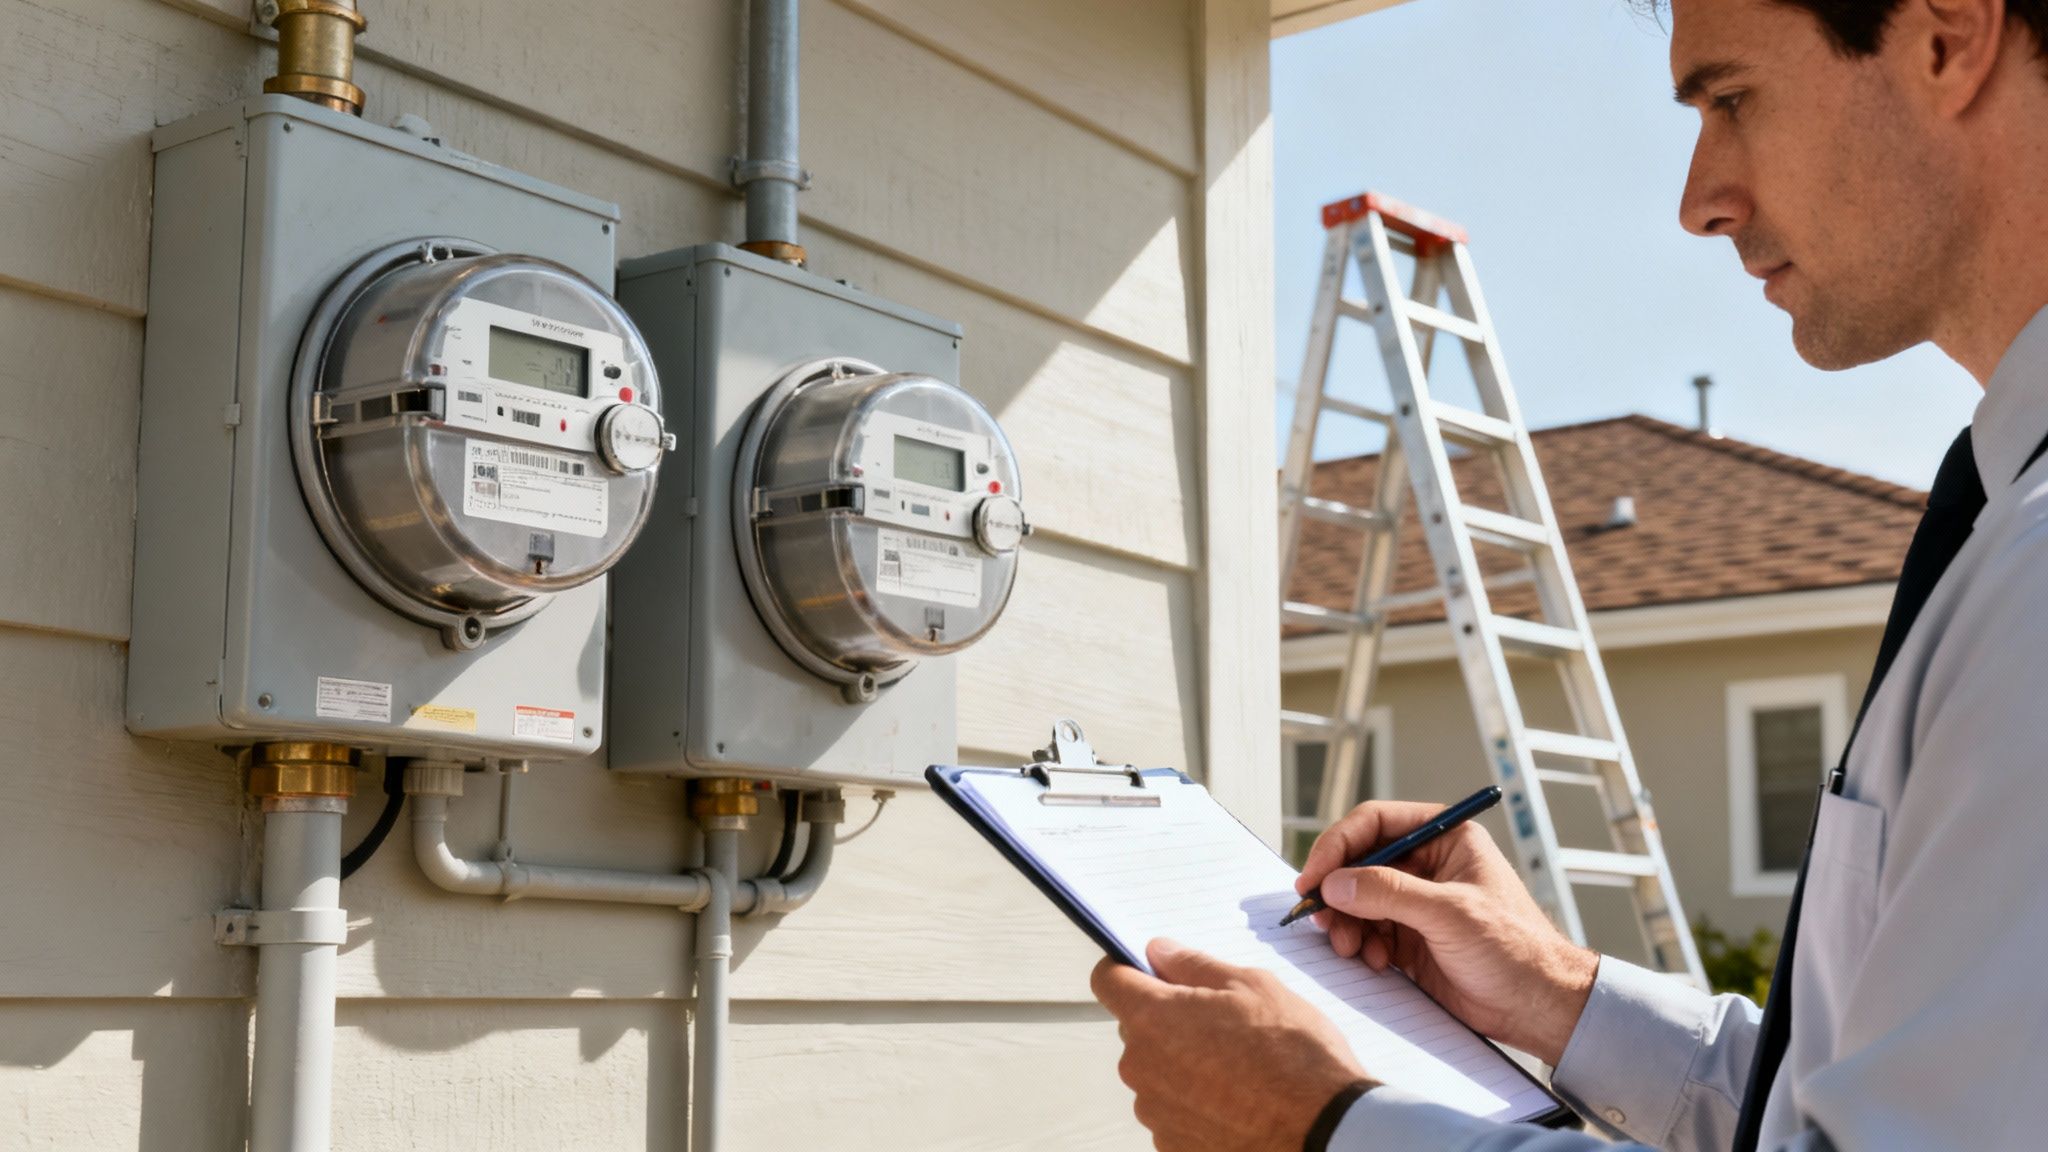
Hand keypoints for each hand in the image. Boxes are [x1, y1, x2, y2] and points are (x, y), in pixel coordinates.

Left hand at [1092, 939, 1374, 1151]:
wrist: (1323, 1129)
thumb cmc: (1293, 1054)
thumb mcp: (1252, 986)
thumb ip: (1193, 965)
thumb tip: (1159, 952)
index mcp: (1153, 1018)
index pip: (1108, 979)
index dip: (1127, 968)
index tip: (1151, 971)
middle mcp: (1142, 1067)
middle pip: (1136, 1028)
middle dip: (1167, 1017)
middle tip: (1220, 1020)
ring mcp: (1155, 1111)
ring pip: (1156, 1070)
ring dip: (1182, 1062)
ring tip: (1236, 1065)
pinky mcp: (1172, 1144)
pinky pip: (1172, 1109)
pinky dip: (1194, 1100)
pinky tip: (1235, 1098)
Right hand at [1298, 800, 1598, 1065]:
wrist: (1537, 1007)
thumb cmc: (1514, 949)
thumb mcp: (1449, 913)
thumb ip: (1388, 892)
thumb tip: (1333, 883)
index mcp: (1446, 838)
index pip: (1375, 823)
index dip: (1338, 845)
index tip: (1314, 876)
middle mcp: (1428, 864)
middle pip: (1359, 862)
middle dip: (1338, 890)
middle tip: (1320, 917)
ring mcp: (1417, 902)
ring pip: (1358, 899)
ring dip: (1346, 922)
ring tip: (1348, 946)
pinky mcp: (1410, 938)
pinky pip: (1367, 931)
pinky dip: (1360, 944)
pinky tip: (1375, 962)